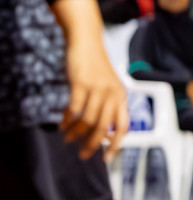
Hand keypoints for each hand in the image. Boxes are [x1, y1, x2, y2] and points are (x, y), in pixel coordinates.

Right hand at [55, 0, 128, 159]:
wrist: (88, 42)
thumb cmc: (96, 67)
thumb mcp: (108, 87)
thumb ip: (108, 107)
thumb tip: (102, 134)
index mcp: (122, 96)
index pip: (124, 125)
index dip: (116, 143)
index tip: (108, 157)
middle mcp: (113, 93)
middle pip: (105, 126)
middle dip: (93, 144)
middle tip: (83, 154)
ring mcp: (98, 88)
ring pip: (88, 119)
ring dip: (76, 132)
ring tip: (67, 137)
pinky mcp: (82, 83)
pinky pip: (74, 108)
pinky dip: (67, 119)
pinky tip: (62, 124)